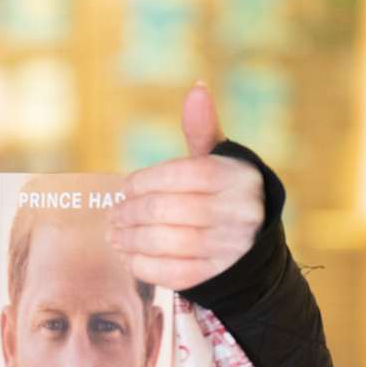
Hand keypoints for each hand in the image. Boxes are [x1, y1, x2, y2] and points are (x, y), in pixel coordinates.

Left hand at [110, 83, 264, 290]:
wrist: (252, 250)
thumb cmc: (224, 196)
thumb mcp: (219, 162)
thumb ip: (202, 130)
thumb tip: (196, 88)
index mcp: (239, 178)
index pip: (182, 174)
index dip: (145, 182)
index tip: (124, 189)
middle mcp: (241, 212)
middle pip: (166, 210)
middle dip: (130, 213)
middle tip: (113, 216)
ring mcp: (229, 248)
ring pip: (163, 242)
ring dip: (130, 240)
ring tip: (114, 236)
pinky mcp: (216, 278)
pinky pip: (169, 272)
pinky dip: (142, 265)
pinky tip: (128, 257)